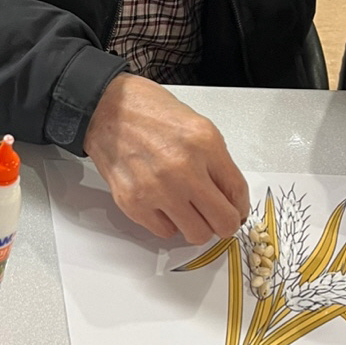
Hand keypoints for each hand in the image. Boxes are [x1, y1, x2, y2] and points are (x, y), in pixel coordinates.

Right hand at [84, 74, 249, 243]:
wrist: (106, 109)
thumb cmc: (148, 112)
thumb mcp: (197, 125)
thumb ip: (216, 161)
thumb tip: (228, 195)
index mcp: (204, 144)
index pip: (237, 192)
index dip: (239, 207)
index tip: (235, 210)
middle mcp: (183, 169)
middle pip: (223, 222)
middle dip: (223, 223)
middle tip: (216, 217)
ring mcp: (157, 189)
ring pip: (196, 234)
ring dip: (196, 225)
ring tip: (188, 210)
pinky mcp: (134, 203)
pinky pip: (165, 231)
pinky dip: (168, 222)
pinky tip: (163, 203)